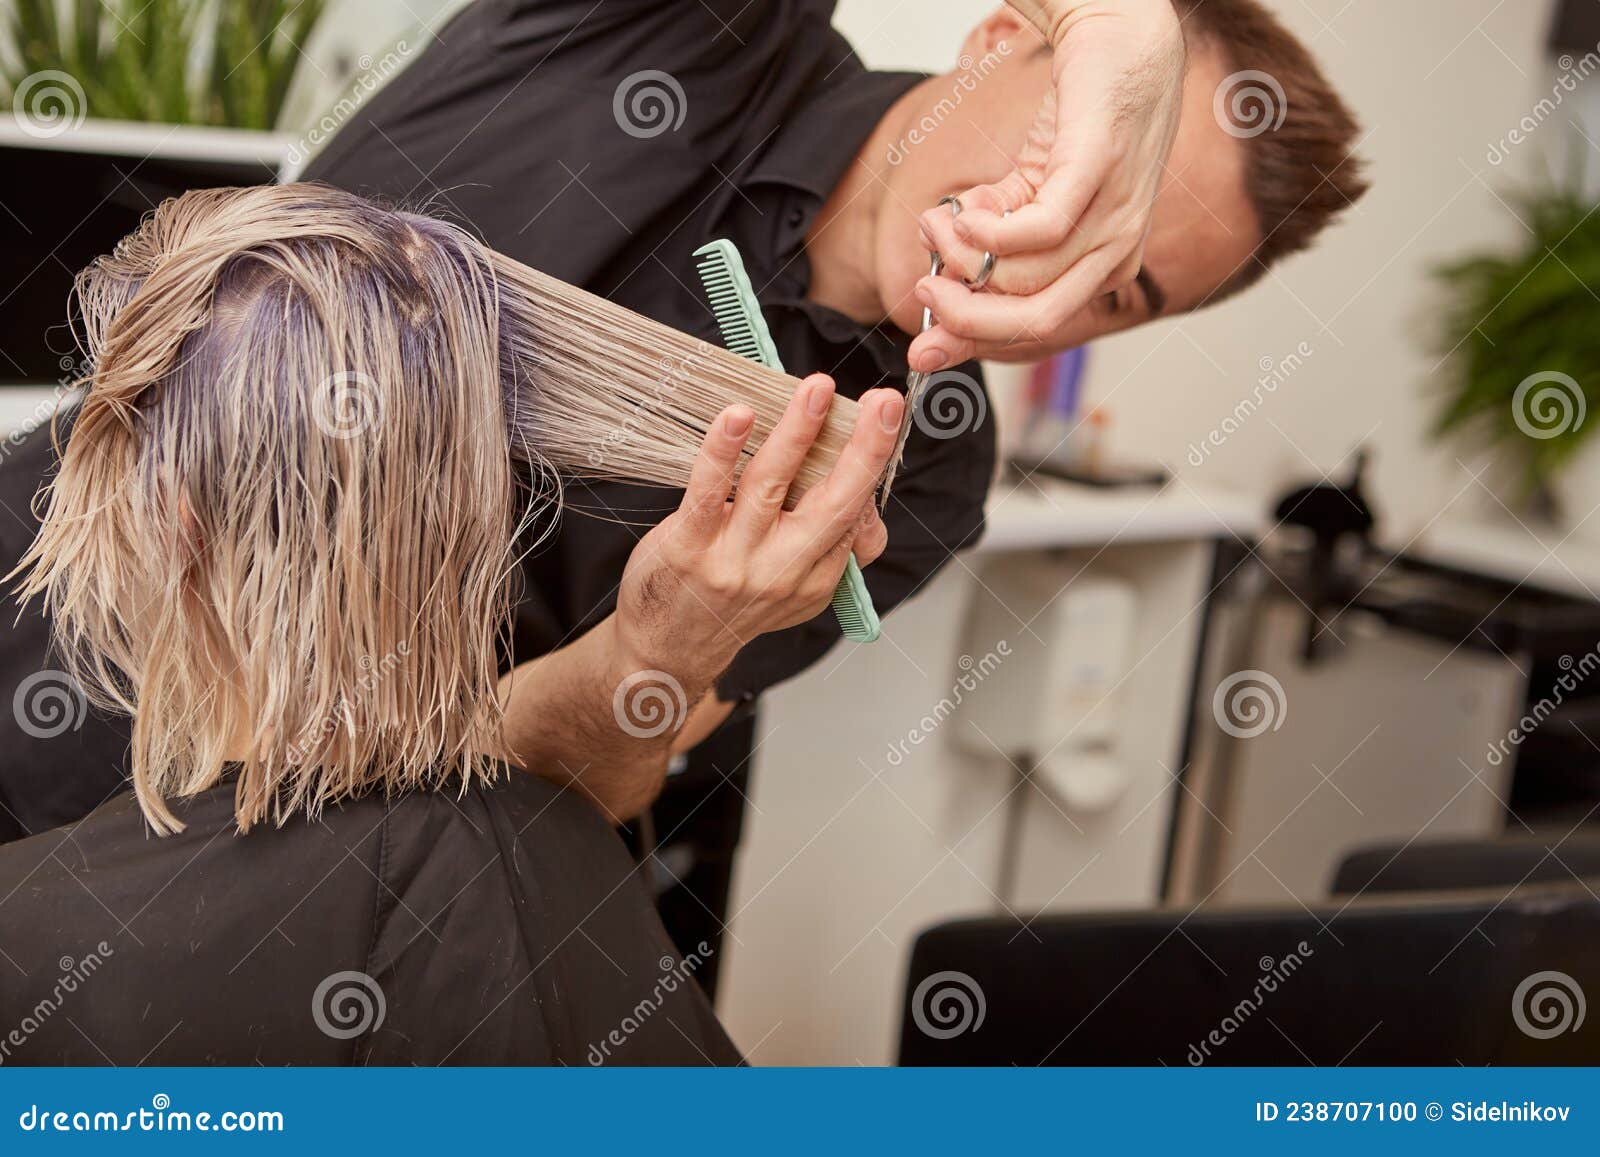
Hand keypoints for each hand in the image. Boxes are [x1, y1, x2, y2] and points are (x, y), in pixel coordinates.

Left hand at [615, 374, 900, 686]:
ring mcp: (735, 558)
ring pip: (771, 486)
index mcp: (816, 576)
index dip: (872, 464)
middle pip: (834, 502)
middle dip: (865, 449)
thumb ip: (831, 543)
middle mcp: (782, 568)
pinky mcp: (689, 547)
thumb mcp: (796, 590)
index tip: (885, 415)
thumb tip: (865, 499)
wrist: (668, 649)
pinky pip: (709, 493)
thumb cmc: (732, 602)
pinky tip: (737, 416)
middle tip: (884, 401)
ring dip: (797, 434)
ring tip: (815, 390)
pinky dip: (723, 452)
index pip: (856, 517)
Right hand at [910, 0, 1184, 369]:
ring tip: (937, 221)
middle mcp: (1117, 252)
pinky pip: (1041, 229)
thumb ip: (989, 245)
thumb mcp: (1025, 196)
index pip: (1036, 327)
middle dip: (966, 318)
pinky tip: (963, 212)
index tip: (922, 347)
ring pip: (1026, 276)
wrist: (1121, 39)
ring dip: (963, 256)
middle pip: (1034, 320)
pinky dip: (989, 231)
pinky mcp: (1099, 169)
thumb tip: (937, 284)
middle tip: (924, 286)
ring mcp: (1116, 213)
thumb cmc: (1076, 120)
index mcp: (1102, 268)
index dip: (973, 342)